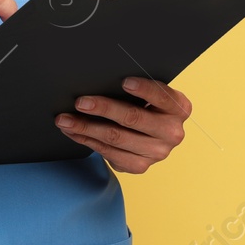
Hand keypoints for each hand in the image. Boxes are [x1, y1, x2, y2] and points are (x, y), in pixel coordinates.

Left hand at [56, 77, 190, 173]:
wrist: (154, 137)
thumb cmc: (149, 106)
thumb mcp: (153, 96)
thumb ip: (139, 90)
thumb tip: (103, 78)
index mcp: (180, 108)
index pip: (162, 95)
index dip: (143, 89)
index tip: (123, 82)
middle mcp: (172, 132)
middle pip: (133, 118)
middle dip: (103, 108)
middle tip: (80, 102)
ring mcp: (158, 153)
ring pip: (116, 138)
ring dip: (86, 127)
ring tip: (65, 119)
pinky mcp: (140, 166)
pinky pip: (109, 153)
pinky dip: (88, 141)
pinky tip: (74, 132)